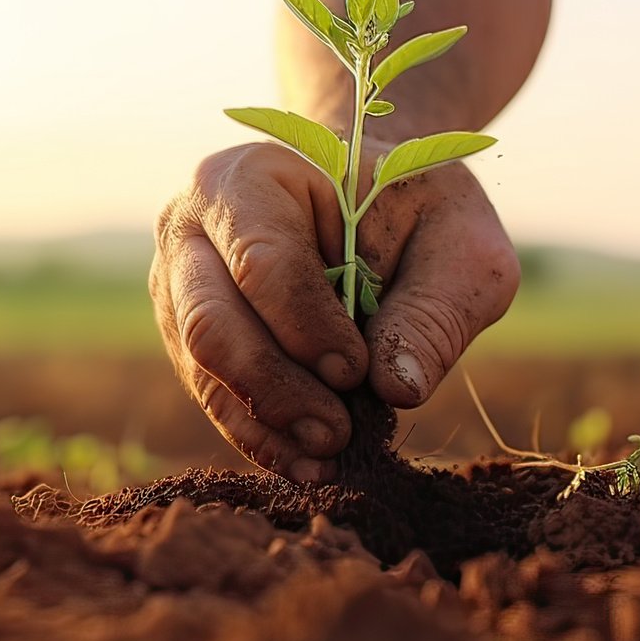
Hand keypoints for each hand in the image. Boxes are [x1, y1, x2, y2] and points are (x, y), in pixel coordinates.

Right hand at [151, 140, 518, 481]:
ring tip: (328, 457)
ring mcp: (180, 283)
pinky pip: (211, 394)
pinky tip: (307, 463)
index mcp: (254, 178)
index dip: (306, 327)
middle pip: (211, 321)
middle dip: (275, 388)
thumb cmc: (419, 211)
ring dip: (265, 422)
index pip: (262, 263)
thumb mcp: (459, 245)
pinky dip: (258, 434)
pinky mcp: (189, 334)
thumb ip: (435, 310)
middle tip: (337, 433)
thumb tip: (397, 389)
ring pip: (202, 368)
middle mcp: (194, 226)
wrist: (372, 197)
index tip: (357, 373)